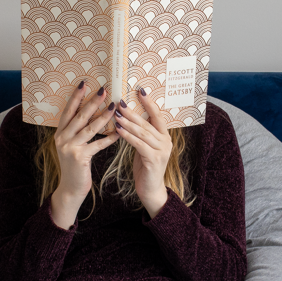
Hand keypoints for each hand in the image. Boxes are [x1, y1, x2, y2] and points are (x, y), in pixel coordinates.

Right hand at [50, 82, 119, 228]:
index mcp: (60, 133)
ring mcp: (69, 148)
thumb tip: (90, 112)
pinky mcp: (80, 157)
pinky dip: (109, 137)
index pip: (68, 110)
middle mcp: (62, 138)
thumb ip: (77, 131)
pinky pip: (97, 144)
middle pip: (79, 116)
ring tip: (114, 106)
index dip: (76, 97)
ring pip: (89, 128)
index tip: (85, 83)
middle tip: (104, 90)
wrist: (70, 188)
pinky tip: (118, 131)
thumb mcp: (72, 145)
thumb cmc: (75, 166)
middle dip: (92, 102)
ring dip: (103, 116)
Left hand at [113, 89, 172, 217]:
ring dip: (128, 122)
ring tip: (115, 113)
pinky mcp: (154, 160)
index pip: (158, 115)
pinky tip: (118, 130)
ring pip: (143, 132)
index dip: (149, 102)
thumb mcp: (145, 147)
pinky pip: (139, 144)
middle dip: (132, 111)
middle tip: (120, 101)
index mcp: (165, 136)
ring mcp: (162, 150)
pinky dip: (128, 136)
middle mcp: (166, 141)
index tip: (139, 90)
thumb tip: (128, 117)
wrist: (151, 190)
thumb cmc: (145, 167)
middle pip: (148, 122)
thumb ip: (142, 134)